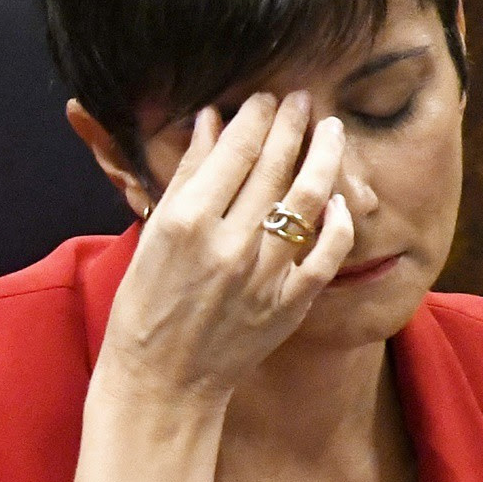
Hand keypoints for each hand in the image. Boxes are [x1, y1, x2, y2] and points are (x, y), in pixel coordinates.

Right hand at [92, 93, 360, 410]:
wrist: (162, 383)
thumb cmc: (145, 308)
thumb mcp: (151, 237)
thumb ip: (186, 178)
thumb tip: (211, 122)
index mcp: (186, 223)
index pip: (235, 149)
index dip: (255, 116)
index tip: (264, 98)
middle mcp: (229, 243)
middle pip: (275, 164)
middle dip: (292, 122)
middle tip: (302, 100)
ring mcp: (264, 273)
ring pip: (310, 197)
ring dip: (325, 155)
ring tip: (331, 129)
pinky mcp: (289, 301)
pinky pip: (328, 249)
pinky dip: (338, 219)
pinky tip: (338, 199)